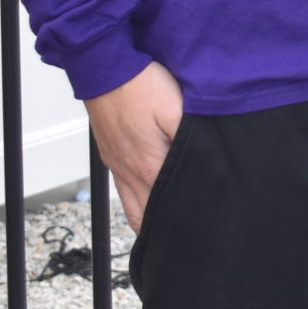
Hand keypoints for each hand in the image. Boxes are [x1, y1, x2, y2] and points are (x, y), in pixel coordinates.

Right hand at [84, 61, 182, 232]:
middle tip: (186, 238)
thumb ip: (189, 137)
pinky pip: (122, 191)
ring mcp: (117, 165)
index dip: (184, 222)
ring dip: (148, 220)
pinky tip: (149, 198)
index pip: (168, 207)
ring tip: (168, 228)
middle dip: (165, 229)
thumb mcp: (176, 108)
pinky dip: (137, 203)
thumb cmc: (141, 86)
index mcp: (149, 165)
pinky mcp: (111, 156)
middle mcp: (129, 172)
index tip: (199, 234)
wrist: (104, 70)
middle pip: (145, 217)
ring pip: (131, 207)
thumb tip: (203, 161)